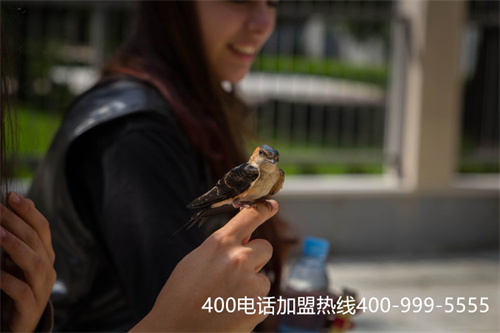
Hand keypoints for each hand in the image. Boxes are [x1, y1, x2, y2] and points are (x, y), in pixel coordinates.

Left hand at [0, 192, 55, 331]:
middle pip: (36, 241)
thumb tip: (18, 203)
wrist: (20, 324)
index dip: (28, 211)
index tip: (11, 195)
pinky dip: (8, 280)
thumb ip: (18, 236)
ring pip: (34, 263)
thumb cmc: (16, 287)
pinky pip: (21, 291)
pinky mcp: (31, 307)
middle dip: (16, 222)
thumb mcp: (16, 259)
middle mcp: (47, 268)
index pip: (42, 228)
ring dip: (15, 246)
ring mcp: (41, 288)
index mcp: (46, 255)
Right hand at [130, 200, 277, 331]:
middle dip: (255, 258)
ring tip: (226, 300)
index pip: (249, 216)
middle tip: (236, 275)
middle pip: (265, 247)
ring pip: (262, 278)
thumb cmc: (179, 297)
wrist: (176, 332)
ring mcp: (251, 283)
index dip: (263, 209)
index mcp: (220, 244)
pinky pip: (261, 302)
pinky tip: (230, 314)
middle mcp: (239, 259)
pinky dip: (250, 308)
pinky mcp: (259, 307)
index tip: (272, 206)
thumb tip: (243, 240)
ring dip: (251, 287)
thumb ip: (220, 249)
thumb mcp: (194, 261)